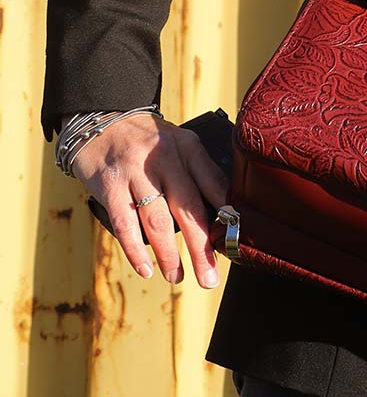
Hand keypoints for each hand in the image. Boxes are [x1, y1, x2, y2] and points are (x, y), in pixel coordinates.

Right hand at [64, 112, 229, 287]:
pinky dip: (134, 250)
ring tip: (176, 276)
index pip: (215, 185)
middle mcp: (165, 159)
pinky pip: (124, 223)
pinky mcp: (110, 184)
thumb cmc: (148, 141)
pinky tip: (145, 268)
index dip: (227, 216)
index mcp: (190, 148)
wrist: (100, 119)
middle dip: (202, 248)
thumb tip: (225, 214)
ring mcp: (136, 172)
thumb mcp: (180, 145)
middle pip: (189, 209)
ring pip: (157, 220)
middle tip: (210, 278)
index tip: (236, 243)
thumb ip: (199, 173)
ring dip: (168, 254)